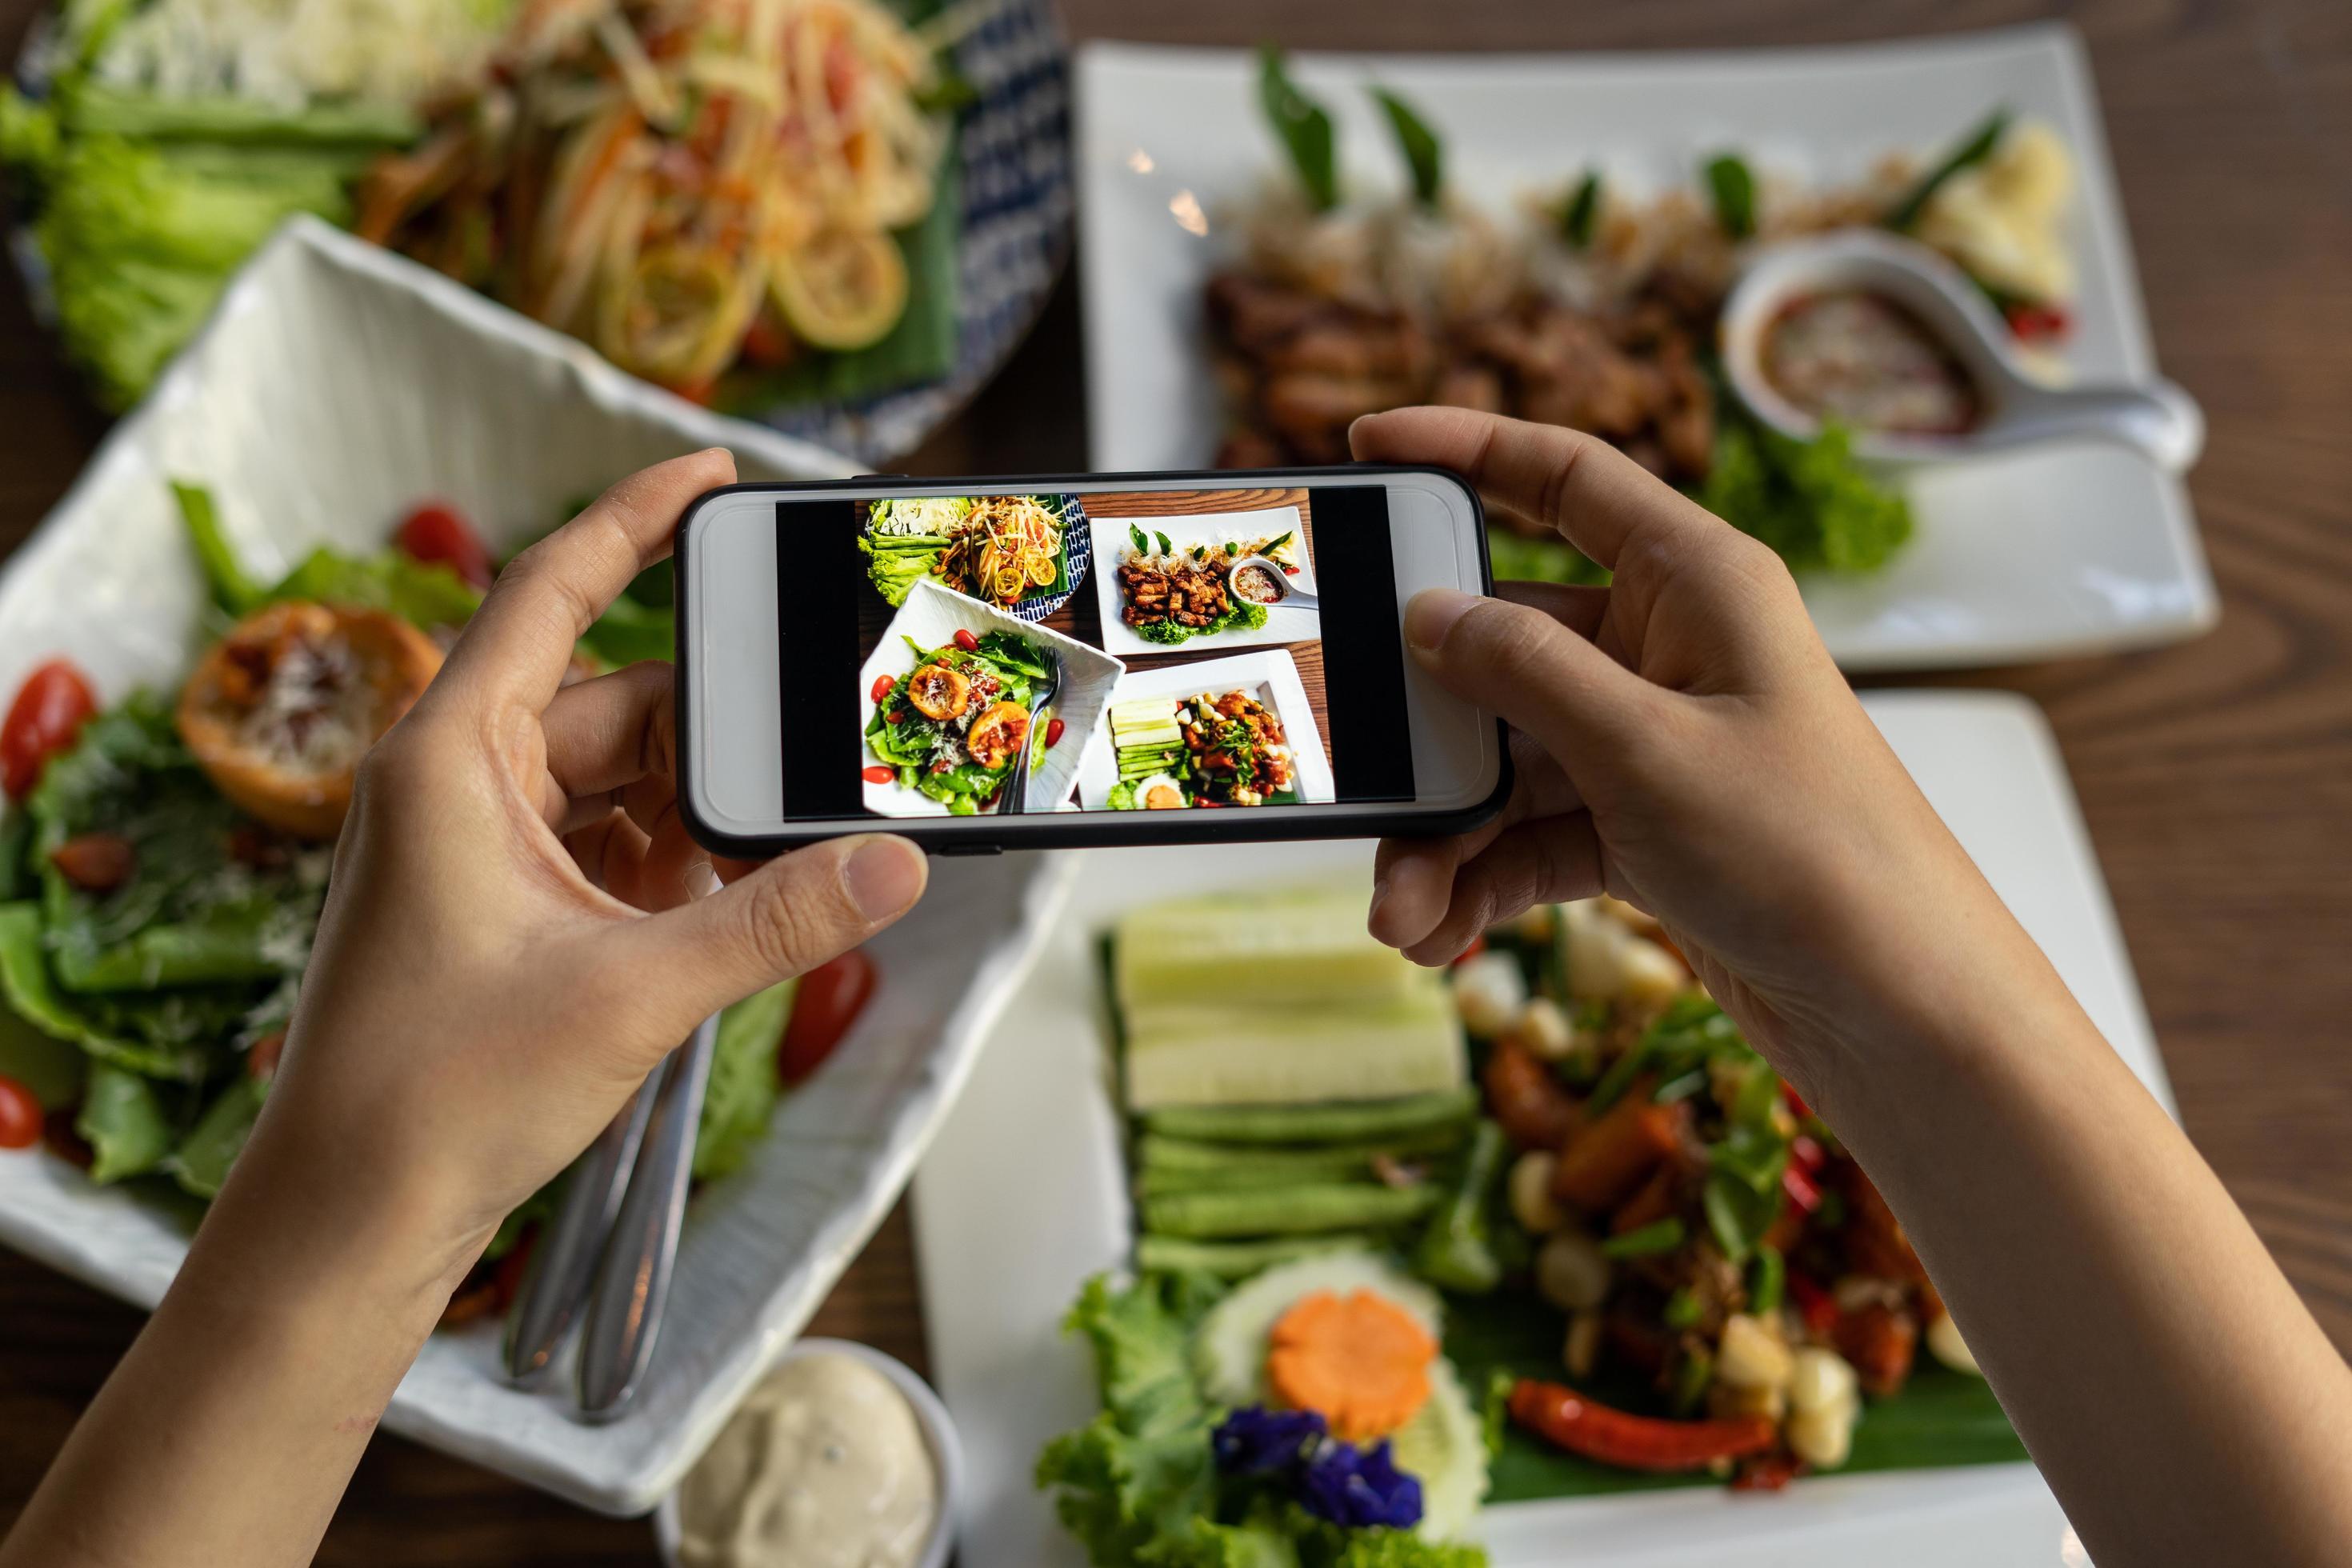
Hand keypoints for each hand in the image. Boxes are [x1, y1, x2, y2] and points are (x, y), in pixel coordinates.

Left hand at [228, 449, 929, 1293]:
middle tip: (802, 774)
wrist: (352, 1215)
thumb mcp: (633, 995)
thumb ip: (775, 923)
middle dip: (711, 743)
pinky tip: (712, 914)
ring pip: (616, 778)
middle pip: (615, 700)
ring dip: (692, 819)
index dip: (634, 518)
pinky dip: (664, 865)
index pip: (550, 587)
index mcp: (448, 757)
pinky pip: (602, 839)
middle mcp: (452, 779)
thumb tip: (893, 867)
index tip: (713, 470)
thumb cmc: (437, 1097)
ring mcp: (470, 840)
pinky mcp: (493, 897)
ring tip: (755, 880)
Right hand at [1353, 407, 2025, 1102]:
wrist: (1897, 1005)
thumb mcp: (1646, 750)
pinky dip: (1481, 877)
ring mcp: (1652, 741)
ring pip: (1507, 757)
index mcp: (1696, 582)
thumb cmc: (1812, 853)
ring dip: (1444, 832)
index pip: (1565, 478)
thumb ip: (1525, 671)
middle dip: (1425, 728)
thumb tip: (1427, 614)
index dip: (1466, 450)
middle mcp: (1670, 648)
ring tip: (1397, 908)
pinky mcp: (1643, 825)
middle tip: (1358, 771)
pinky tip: (1436, 929)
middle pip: (1505, 645)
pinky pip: (1532, 831)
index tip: (1370, 444)